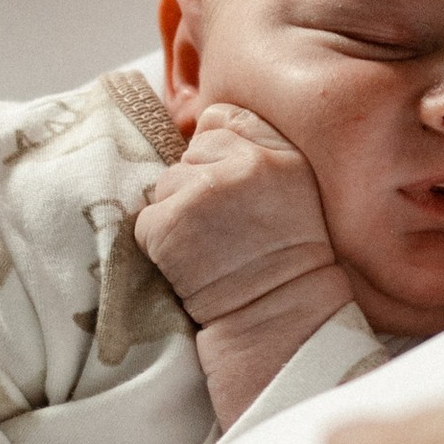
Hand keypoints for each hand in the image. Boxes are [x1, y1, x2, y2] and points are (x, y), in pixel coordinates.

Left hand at [134, 101, 349, 326]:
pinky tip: (190, 264)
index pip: (220, 120)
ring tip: (209, 249)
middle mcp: (244, 165)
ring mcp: (204, 192)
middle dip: (196, 187)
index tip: (231, 195)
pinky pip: (147, 219)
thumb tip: (201, 127)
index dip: (217, 156)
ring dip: (177, 216)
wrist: (276, 322)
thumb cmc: (286, 264)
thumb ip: (258, 149)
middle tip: (223, 229)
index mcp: (281, 154)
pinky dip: (160, 244)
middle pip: (188, 152)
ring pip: (165, 185)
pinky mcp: (170, 223)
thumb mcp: (296, 191)